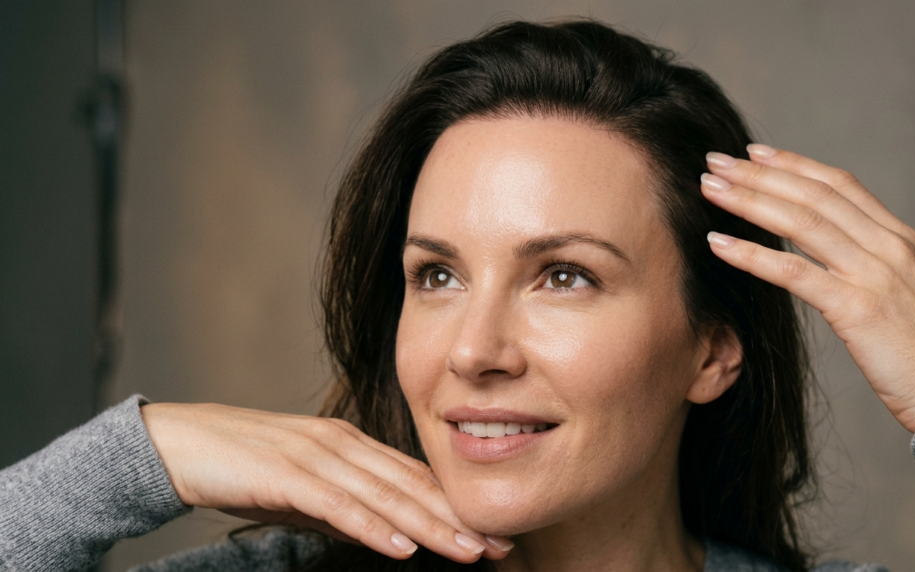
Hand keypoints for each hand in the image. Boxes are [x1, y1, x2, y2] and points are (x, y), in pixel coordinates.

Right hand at [141, 402, 512, 561]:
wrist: (179, 444)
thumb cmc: (243, 467)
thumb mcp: (304, 492)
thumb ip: (345, 508)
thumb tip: (387, 534)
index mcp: (350, 444)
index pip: (414, 479)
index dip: (456, 506)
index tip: (493, 533)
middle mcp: (342, 444)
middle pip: (411, 486)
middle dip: (459, 518)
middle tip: (502, 545)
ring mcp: (316, 455)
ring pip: (385, 495)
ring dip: (430, 525)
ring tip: (468, 551)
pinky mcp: (287, 473)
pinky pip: (339, 504)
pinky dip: (373, 526)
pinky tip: (402, 548)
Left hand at [700, 144, 914, 432]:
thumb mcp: (902, 294)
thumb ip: (869, 265)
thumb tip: (830, 253)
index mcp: (900, 238)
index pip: (840, 185)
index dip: (794, 164)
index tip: (754, 153)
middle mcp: (889, 246)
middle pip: (813, 194)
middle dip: (759, 174)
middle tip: (715, 161)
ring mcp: (874, 274)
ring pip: (800, 222)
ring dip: (748, 200)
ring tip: (708, 189)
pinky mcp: (857, 307)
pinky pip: (793, 271)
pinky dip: (751, 254)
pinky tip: (718, 244)